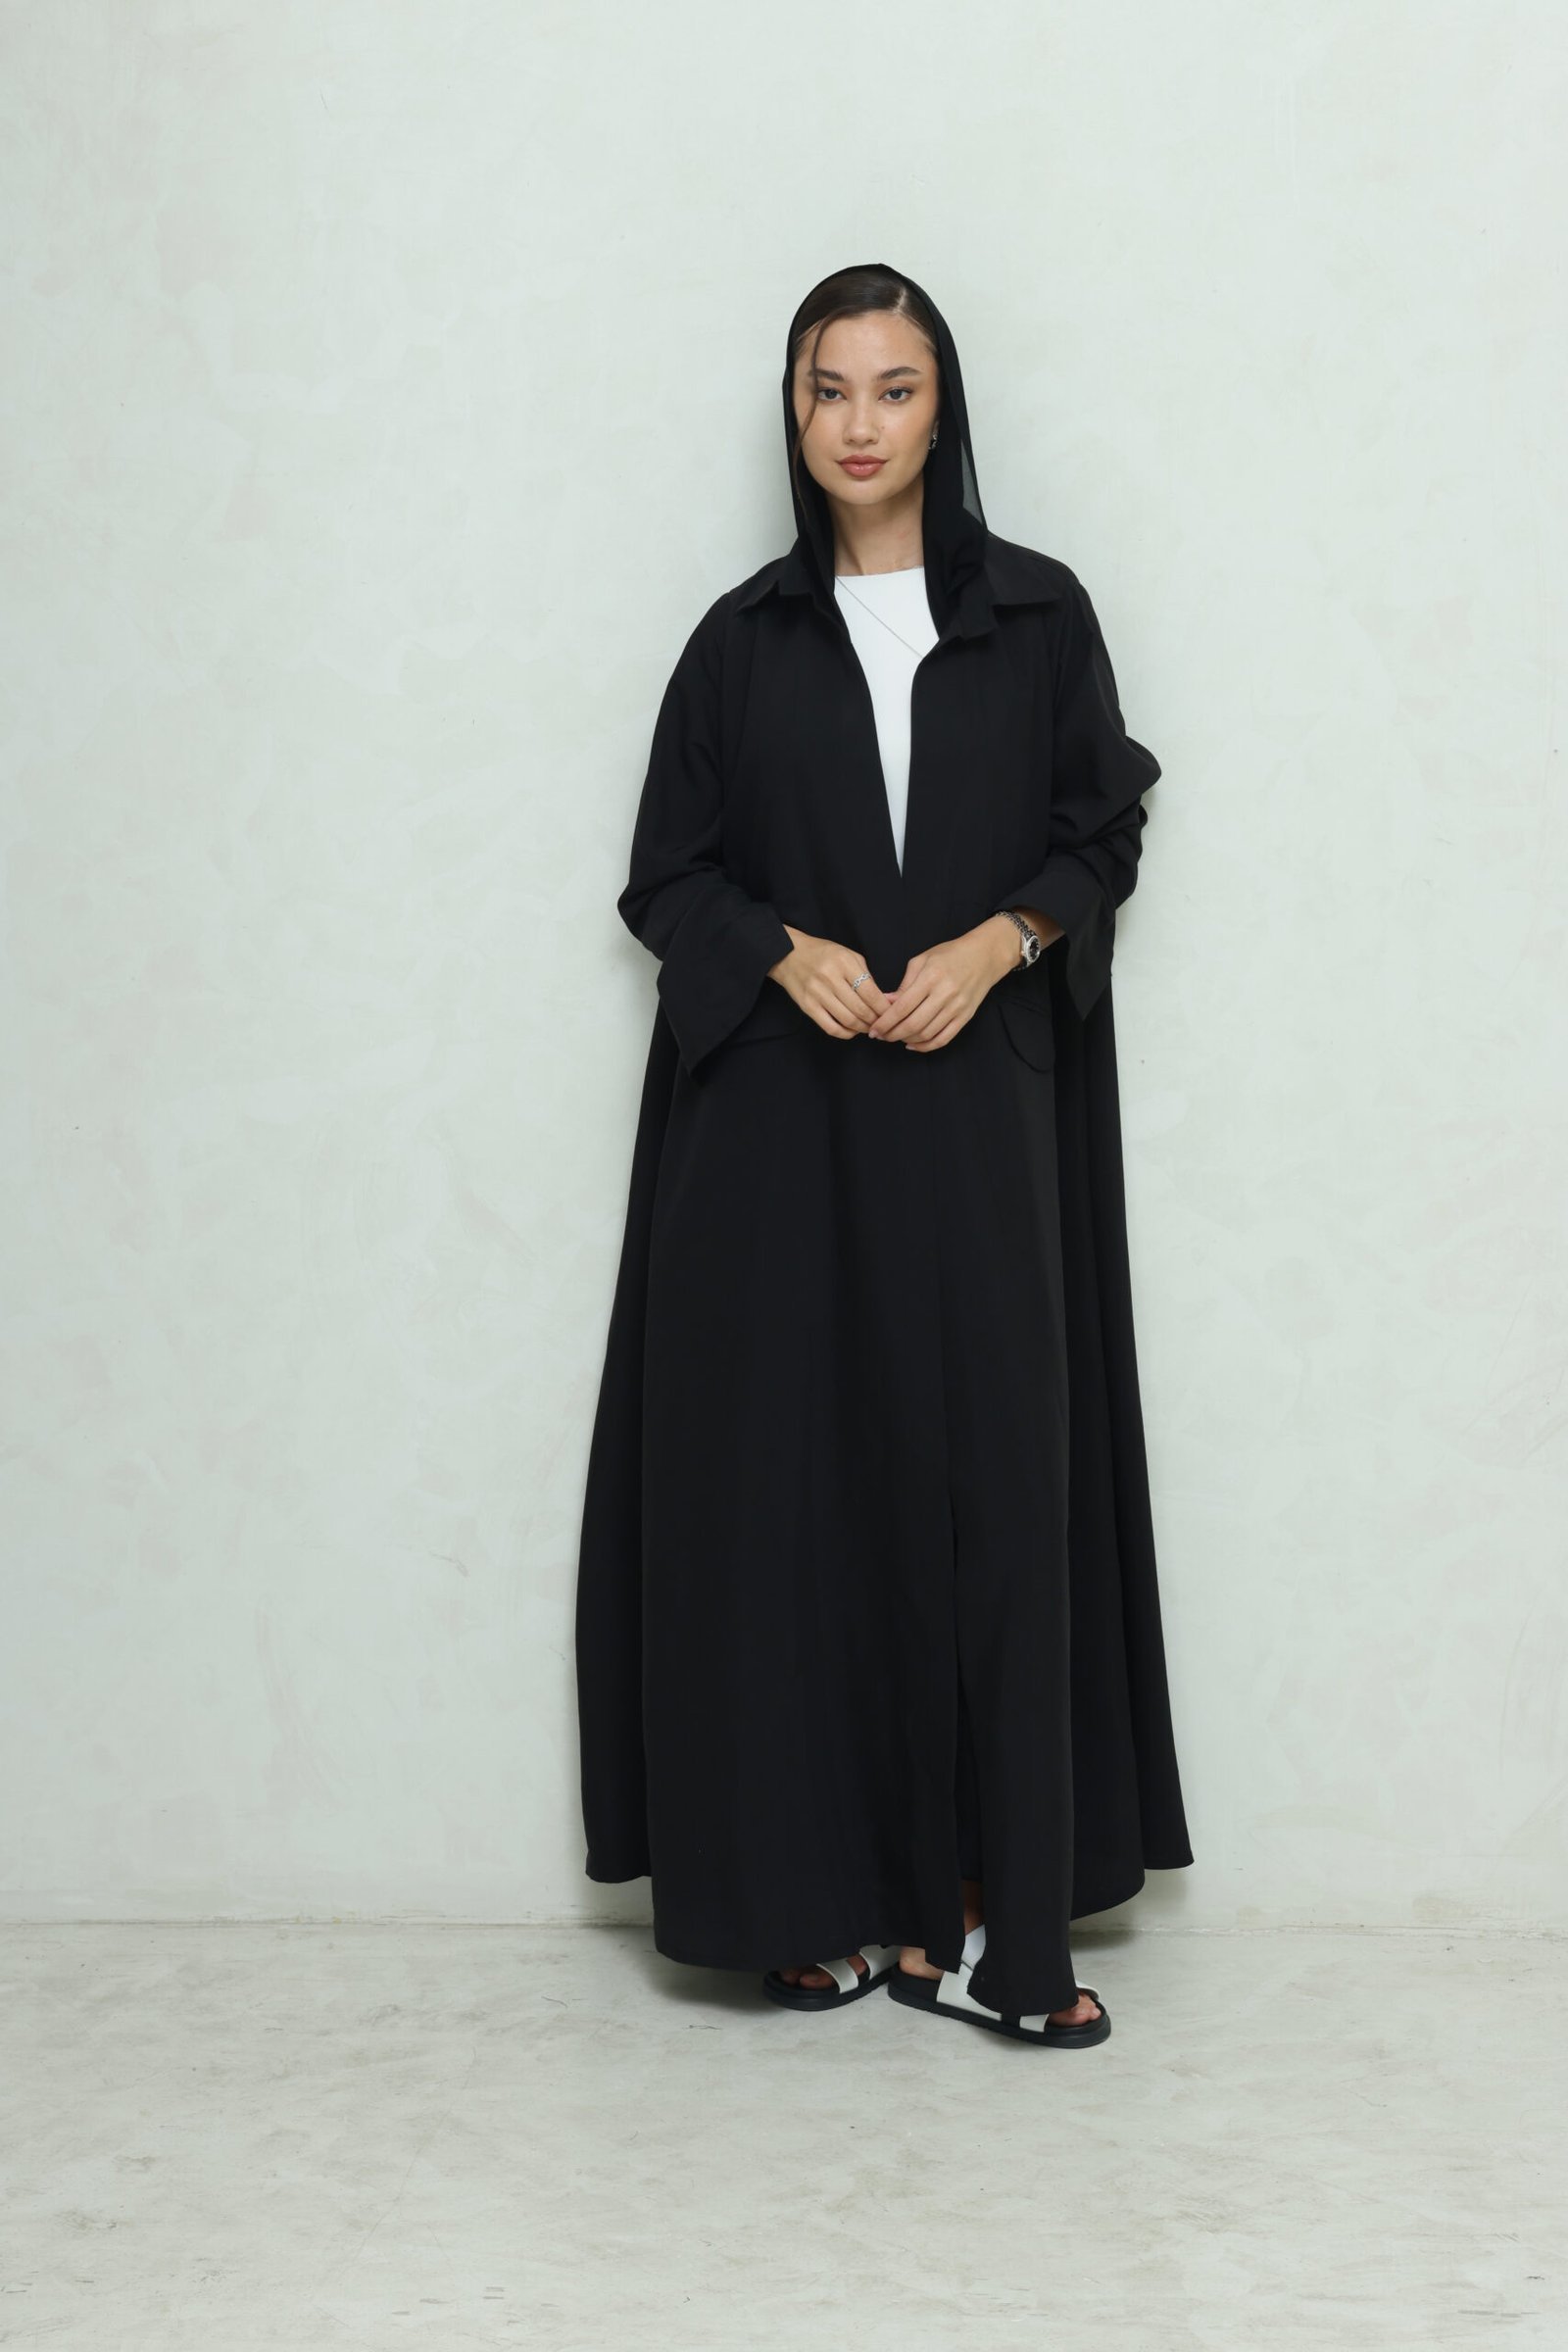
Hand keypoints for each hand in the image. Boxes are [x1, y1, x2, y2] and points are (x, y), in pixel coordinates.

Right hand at [768, 926, 893, 1039]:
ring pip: (848, 1020)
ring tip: (869, 1027)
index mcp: (844, 963)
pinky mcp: (808, 1006)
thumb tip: (882, 1000)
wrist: (788, 954)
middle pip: (861, 1009)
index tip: (891, 1014)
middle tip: (882, 1024)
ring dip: (862, 1028)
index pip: (871, 992)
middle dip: (876, 1020)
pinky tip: (852, 1030)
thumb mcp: (848, 955)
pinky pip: (830, 1027)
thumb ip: (865, 975)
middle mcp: (831, 978)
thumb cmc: (823, 954)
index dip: (884, 1008)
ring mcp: (817, 993)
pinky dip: (845, 1033)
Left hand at [866, 916, 1024, 1051]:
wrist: (984, 956)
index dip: (885, 1021)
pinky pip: (944, 1038)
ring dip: (907, 1040)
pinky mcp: (965, 1017)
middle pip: (913, 1024)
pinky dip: (926, 1046)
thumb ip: (904, 983)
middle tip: (880, 1036)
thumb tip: (886, 1003)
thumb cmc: (949, 954)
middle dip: (892, 1034)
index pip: (903, 1006)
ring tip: (894, 1038)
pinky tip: (912, 1044)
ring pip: (927, 1033)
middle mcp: (945, 994)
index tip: (873, 1029)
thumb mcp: (922, 960)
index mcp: (931, 977)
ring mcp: (957, 1008)